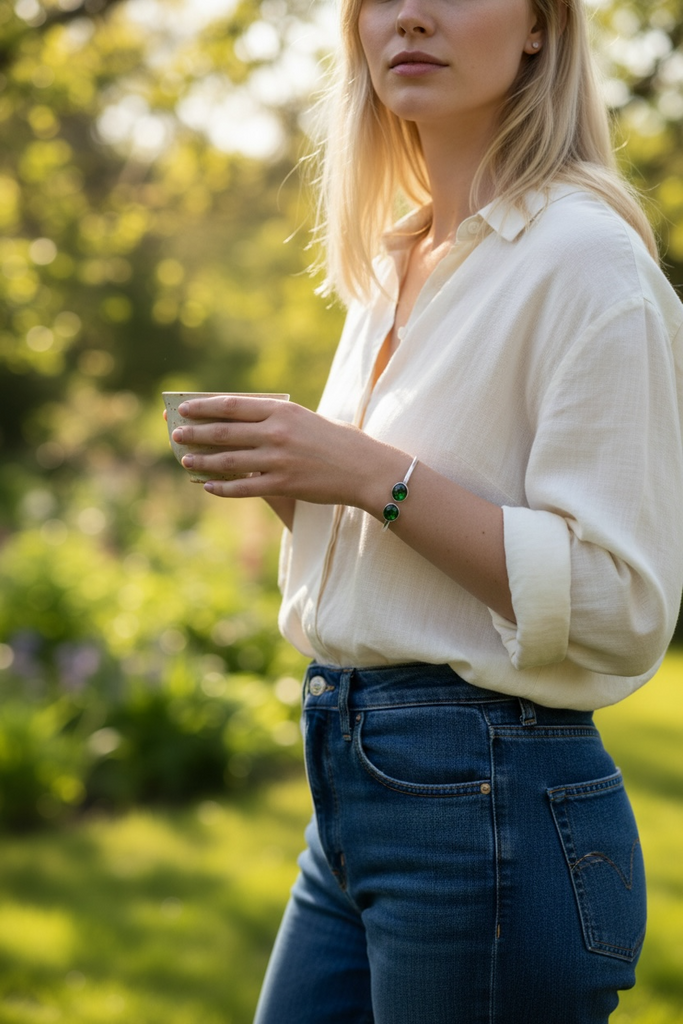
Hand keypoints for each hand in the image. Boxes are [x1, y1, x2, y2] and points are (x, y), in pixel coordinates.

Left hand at [170, 395, 401, 507]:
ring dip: (202, 461)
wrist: (365, 468)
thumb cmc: (338, 441)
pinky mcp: (283, 484)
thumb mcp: (306, 419)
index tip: (184, 408)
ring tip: (185, 460)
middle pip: (223, 432)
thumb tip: (239, 423)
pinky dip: (222, 487)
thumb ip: (276, 419)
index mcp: (282, 411)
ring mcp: (278, 460)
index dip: (204, 407)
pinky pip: (243, 487)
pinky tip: (208, 486)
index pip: (232, 406)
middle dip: (195, 434)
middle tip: (176, 435)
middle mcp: (276, 433)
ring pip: (228, 461)